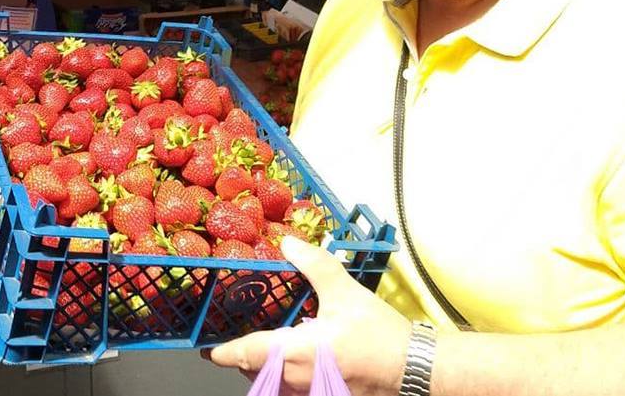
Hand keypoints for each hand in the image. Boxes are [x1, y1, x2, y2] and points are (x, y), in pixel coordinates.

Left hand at [204, 236, 411, 395]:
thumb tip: (288, 244)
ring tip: (260, 350)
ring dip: (262, 370)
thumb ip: (314, 265)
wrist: (417, 369)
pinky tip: (293, 362)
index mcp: (296, 353)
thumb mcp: (345, 292)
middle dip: (242, 358)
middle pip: (254, 373)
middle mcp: (298, 379)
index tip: (207, 348)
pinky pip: (293, 391)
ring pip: (273, 385)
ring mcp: (312, 392)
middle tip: (232, 341)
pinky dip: (284, 378)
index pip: (245, 355)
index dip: (221, 352)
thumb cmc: (381, 337)